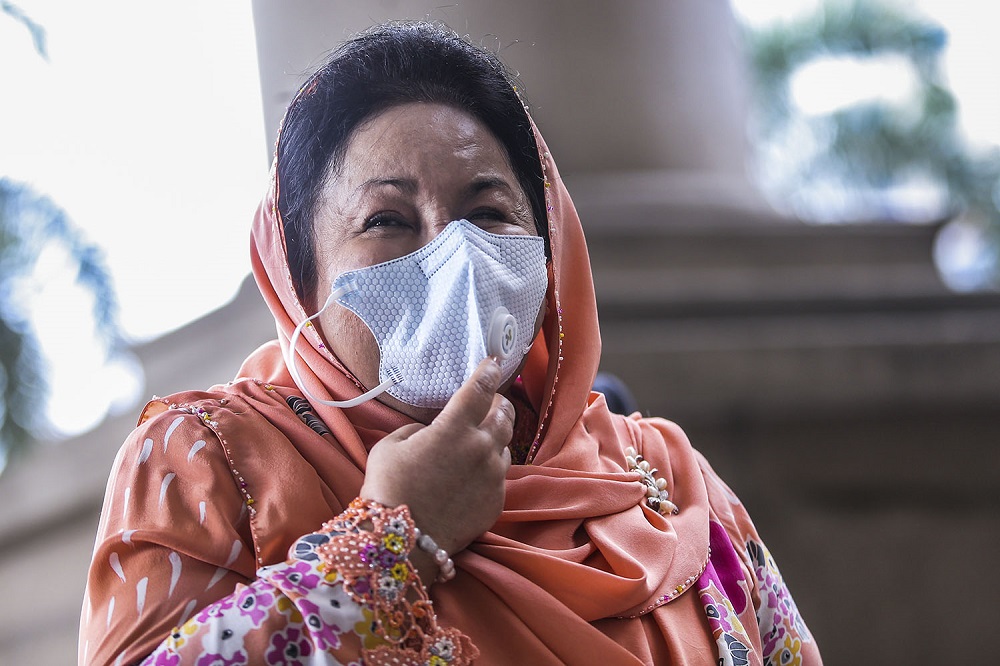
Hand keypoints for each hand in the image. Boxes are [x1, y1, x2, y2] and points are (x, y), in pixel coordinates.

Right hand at [360, 357, 513, 571]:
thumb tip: (431, 432)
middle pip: (504, 415)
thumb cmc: (389, 488)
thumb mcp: (391, 447)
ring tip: (479, 439)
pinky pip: (499, 476)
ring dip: (495, 437)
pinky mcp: (496, 502)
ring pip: (505, 446)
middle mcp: (481, 449)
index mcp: (454, 428)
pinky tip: (472, 474)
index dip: (488, 371)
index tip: (494, 361)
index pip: (481, 389)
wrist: (402, 542)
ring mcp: (493, 477)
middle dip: (500, 403)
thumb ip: (417, 431)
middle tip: (492, 401)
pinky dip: (489, 469)